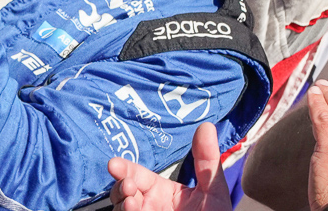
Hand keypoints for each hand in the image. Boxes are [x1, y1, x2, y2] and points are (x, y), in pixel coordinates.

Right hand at [109, 122, 231, 210]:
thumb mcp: (214, 193)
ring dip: (122, 202)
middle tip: (128, 185)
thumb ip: (206, 161)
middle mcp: (147, 205)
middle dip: (120, 185)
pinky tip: (135, 210)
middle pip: (121, 190)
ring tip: (133, 201)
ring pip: (120, 208)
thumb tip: (207, 126)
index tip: (114, 165)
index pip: (136, 175)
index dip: (124, 168)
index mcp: (161, 192)